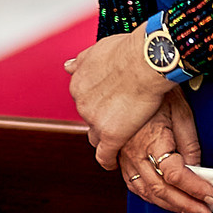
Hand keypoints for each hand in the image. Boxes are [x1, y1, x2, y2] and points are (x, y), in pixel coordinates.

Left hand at [63, 29, 172, 167]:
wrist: (145, 61)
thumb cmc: (128, 50)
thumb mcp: (98, 49)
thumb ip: (82, 61)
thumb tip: (67, 66)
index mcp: (78, 82)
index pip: (84, 99)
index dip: (97, 103)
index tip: (107, 105)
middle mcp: (81, 102)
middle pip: (89, 118)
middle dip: (101, 119)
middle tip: (118, 119)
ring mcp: (95, 120)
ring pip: (95, 136)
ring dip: (104, 139)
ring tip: (117, 141)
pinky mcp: (111, 135)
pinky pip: (105, 155)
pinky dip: (108, 160)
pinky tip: (114, 163)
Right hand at [118, 91, 212, 212]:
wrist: (131, 71)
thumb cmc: (156, 88)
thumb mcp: (181, 112)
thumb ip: (190, 143)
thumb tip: (197, 168)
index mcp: (151, 140)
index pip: (177, 175)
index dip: (197, 188)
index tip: (212, 196)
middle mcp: (134, 151)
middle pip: (161, 189)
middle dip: (185, 205)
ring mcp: (124, 154)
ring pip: (145, 191)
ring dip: (169, 205)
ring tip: (189, 210)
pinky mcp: (119, 154)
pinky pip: (132, 183)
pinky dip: (149, 196)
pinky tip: (163, 199)